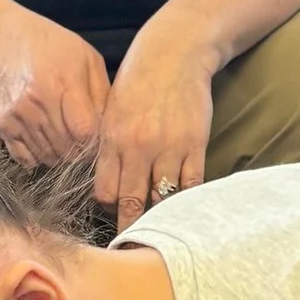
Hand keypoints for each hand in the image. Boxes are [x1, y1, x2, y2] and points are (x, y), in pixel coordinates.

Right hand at [0, 5, 109, 167]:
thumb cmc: (50, 45)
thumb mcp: (86, 57)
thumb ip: (102, 94)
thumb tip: (111, 130)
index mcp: (63, 83)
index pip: (85, 132)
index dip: (95, 140)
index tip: (98, 136)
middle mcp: (37, 102)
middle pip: (67, 149)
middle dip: (80, 151)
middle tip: (83, 141)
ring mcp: (17, 116)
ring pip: (48, 157)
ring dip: (61, 155)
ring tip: (65, 138)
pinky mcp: (2, 125)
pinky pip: (26, 159)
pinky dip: (39, 157)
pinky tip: (45, 141)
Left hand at [98, 5, 218, 228]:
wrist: (174, 53)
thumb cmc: (138, 82)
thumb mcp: (111, 111)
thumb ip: (107, 147)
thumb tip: (104, 186)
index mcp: (112, 139)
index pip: (105, 192)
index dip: (109, 212)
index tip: (112, 222)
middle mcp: (137, 146)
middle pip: (131, 202)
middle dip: (131, 227)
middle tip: (133, 246)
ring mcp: (168, 146)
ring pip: (162, 198)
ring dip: (160, 217)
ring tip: (160, 232)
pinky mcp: (194, 144)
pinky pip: (190, 184)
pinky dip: (186, 201)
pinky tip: (183, 210)